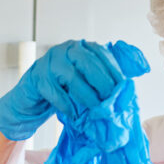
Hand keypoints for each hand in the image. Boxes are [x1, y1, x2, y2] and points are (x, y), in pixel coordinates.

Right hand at [0, 40, 143, 141]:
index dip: (114, 70)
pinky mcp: (37, 79)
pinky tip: (75, 116)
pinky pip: (55, 93)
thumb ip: (104, 77)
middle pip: (88, 63)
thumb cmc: (62, 88)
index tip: (125, 87)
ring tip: (98, 110)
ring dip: (88, 96)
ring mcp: (49, 63)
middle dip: (104, 83)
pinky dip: (67, 106)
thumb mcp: (84, 80)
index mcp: (81, 47)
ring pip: (73, 78)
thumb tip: (132, 81)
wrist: (31, 96)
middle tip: (112, 100)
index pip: (101, 54)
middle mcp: (65, 50)